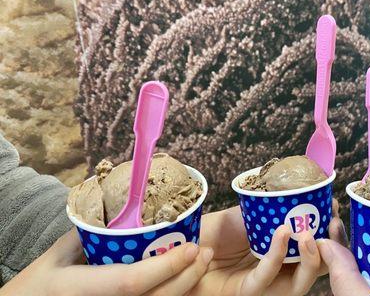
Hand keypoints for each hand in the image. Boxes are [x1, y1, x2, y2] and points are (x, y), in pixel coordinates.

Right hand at [0, 229, 212, 295]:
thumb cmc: (37, 286)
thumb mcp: (57, 255)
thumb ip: (90, 233)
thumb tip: (122, 208)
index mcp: (81, 289)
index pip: (132, 282)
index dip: (167, 265)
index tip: (192, 246)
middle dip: (187, 277)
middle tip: (205, 252)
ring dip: (185, 287)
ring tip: (201, 263)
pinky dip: (171, 295)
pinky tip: (182, 280)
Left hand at [189, 201, 345, 295]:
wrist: (184, 242)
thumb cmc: (216, 231)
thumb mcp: (249, 214)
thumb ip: (272, 208)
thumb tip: (300, 191)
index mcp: (283, 254)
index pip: (314, 250)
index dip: (330, 233)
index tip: (333, 207)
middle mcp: (278, 273)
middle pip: (314, 271)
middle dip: (330, 251)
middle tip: (333, 223)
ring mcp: (263, 286)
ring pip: (298, 285)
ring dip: (310, 260)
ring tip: (310, 234)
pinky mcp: (244, 292)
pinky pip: (265, 278)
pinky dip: (276, 256)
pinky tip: (282, 233)